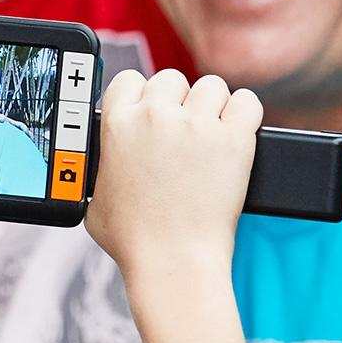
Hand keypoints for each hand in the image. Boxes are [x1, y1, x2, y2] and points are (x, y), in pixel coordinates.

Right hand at [85, 69, 261, 274]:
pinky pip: (247, 102)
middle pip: (171, 79)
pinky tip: (237, 131)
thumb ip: (99, 167)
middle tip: (182, 131)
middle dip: (177, 101)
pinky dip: (244, 115)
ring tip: (210, 135)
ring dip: (212, 107)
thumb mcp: (94, 199)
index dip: (142, 96)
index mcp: (117, 124)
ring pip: (211, 86)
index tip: (151, 112)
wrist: (172, 263)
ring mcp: (197, 125)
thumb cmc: (133, 240)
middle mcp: (156, 116)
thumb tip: (105, 162)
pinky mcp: (234, 139)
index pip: (130, 80)